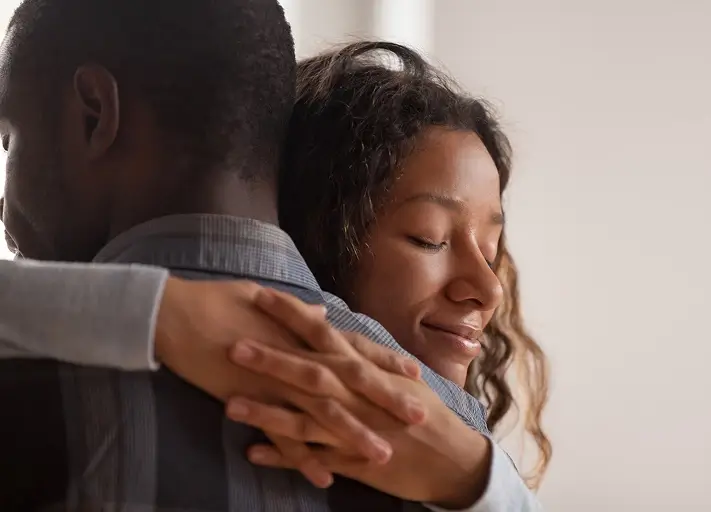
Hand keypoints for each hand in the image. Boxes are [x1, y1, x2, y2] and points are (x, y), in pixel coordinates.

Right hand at [154, 278, 424, 486]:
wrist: (173, 315)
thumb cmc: (217, 301)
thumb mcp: (262, 299)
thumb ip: (297, 312)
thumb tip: (319, 313)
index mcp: (303, 331)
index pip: (353, 347)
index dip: (385, 360)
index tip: (413, 372)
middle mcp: (297, 355)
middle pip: (350, 381)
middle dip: (386, 399)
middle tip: (418, 416)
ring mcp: (275, 380)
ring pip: (323, 412)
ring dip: (354, 435)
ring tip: (382, 455)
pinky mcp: (251, 400)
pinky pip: (281, 435)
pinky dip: (303, 458)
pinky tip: (323, 478)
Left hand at [227, 334, 492, 506]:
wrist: (452, 458)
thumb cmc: (425, 413)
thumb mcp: (396, 376)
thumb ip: (363, 354)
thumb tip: (338, 329)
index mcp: (365, 368)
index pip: (324, 332)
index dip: (292, 314)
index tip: (260, 294)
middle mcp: (357, 394)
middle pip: (309, 371)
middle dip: (271, 358)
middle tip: (232, 344)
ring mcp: (353, 429)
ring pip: (303, 418)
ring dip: (267, 411)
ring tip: (229, 404)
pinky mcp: (351, 461)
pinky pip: (311, 458)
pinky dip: (283, 456)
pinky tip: (252, 453)